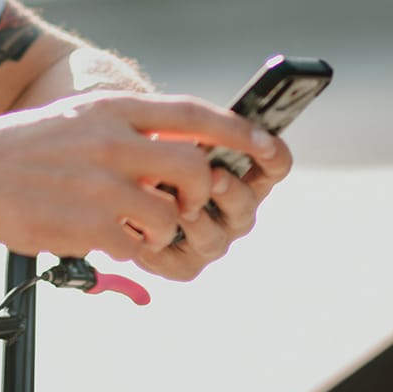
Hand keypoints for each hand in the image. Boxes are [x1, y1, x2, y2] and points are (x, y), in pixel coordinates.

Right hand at [0, 92, 292, 279]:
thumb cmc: (22, 148)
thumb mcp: (77, 118)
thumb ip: (126, 130)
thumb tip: (184, 152)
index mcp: (111, 109)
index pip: (193, 114)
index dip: (238, 132)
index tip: (269, 147)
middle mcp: (112, 141)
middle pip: (196, 169)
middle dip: (203, 195)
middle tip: (186, 204)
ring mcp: (102, 184)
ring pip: (173, 215)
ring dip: (164, 228)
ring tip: (132, 225)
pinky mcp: (90, 225)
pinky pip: (141, 246)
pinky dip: (136, 249)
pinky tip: (110, 240)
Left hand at [134, 136, 291, 280]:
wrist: (118, 186)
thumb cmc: (151, 154)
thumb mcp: (171, 133)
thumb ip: (194, 128)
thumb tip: (206, 128)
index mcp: (240, 172)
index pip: (273, 165)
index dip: (274, 156)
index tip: (264, 145)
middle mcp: (232, 209)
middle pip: (247, 204)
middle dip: (231, 190)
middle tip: (213, 175)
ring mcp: (211, 238)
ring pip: (216, 238)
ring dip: (197, 221)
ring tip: (177, 207)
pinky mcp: (184, 264)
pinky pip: (183, 263)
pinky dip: (163, 248)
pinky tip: (144, 235)